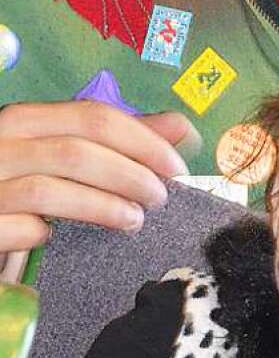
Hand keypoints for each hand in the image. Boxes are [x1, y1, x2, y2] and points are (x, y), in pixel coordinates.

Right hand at [0, 101, 196, 252]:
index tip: (176, 167)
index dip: (142, 140)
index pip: (91, 117)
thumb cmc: (23, 185)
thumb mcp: (63, 155)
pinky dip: (43, 234)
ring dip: (100, 206)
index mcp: (25, 122)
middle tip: (159, 198)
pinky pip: (19, 229)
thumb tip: (180, 128)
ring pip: (47, 191)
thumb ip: (118, 142)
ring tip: (134, 220)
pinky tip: (58, 240)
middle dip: (127, 174)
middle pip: (73, 151)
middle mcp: (1, 147)